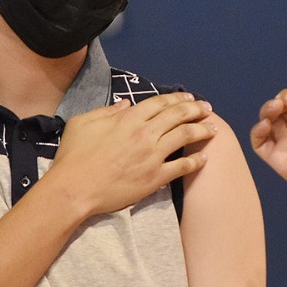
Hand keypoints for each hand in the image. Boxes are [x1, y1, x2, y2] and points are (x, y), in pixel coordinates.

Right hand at [50, 92, 215, 216]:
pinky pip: (181, 167)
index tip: (189, 98)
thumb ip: (106, 111)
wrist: (74, 188)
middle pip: (178, 116)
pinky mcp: (155, 178)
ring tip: (213, 128)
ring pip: (185, 137)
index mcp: (128, 119)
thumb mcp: (82, 122)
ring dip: (202, 130)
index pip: (160, 103)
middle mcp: (145, 134)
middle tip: (207, 109)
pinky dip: (195, 161)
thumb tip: (125, 104)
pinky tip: (205, 158)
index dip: (177, 99)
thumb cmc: (73, 155)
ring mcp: (152, 156)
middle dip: (196, 110)